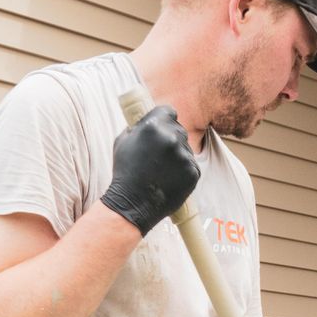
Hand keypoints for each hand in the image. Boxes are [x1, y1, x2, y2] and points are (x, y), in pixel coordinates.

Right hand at [100, 105, 200, 234]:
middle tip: (161, 156)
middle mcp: (171, 138)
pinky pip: (191, 166)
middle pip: (179, 130)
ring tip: (163, 172)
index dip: (165, 120)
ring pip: (186, 149)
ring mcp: (184, 155)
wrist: (132, 205)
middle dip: (171, 139)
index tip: (163, 129)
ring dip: (178, 157)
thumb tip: (148, 118)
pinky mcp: (193, 172)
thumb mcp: (123, 141)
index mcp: (153, 126)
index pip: (169, 111)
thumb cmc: (124, 173)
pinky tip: (171, 180)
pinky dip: (184, 172)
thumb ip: (138, 126)